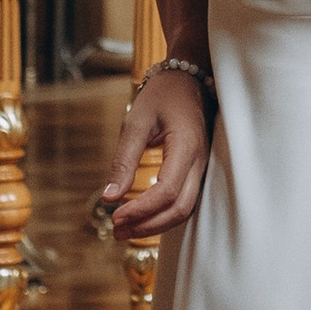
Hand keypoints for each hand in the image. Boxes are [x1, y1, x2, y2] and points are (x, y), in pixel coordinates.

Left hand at [102, 67, 210, 238]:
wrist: (188, 78)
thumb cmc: (162, 96)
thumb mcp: (137, 122)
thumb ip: (123, 160)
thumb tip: (108, 197)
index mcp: (186, 147)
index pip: (166, 191)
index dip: (141, 209)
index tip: (114, 216)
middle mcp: (200, 162)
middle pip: (180, 208)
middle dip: (148, 226)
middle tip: (116, 231)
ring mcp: (202, 168)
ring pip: (185, 209)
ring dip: (156, 224)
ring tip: (125, 228)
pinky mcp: (197, 170)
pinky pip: (185, 200)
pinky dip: (163, 214)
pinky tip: (142, 216)